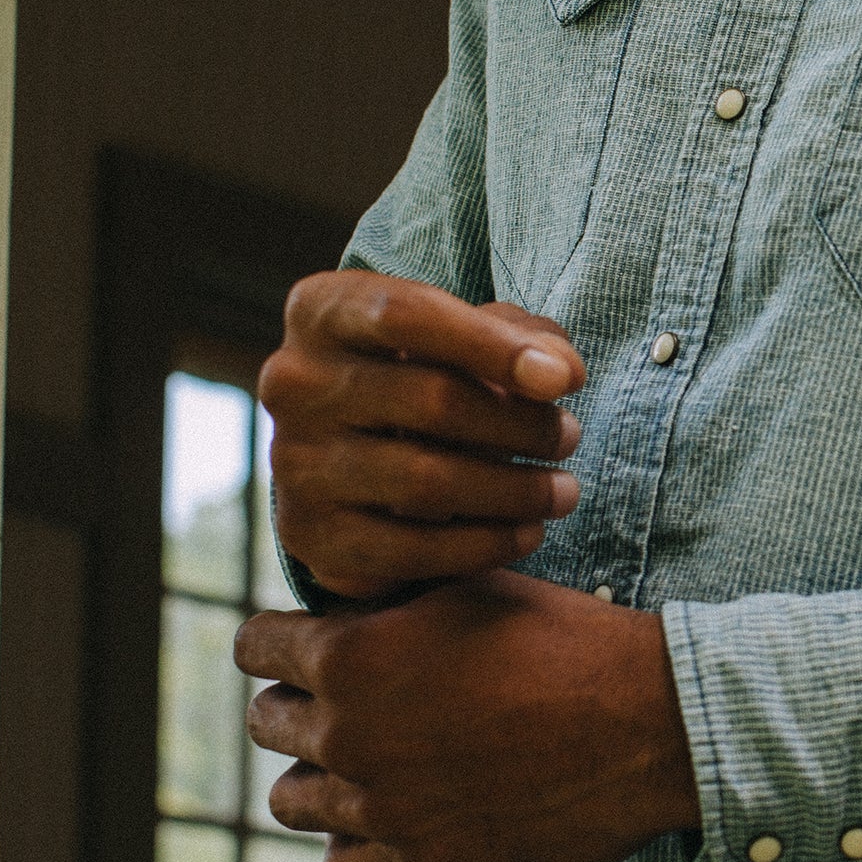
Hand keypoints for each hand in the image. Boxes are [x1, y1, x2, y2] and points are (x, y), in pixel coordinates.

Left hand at [236, 571, 700, 861]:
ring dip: (322, 775)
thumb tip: (347, 604)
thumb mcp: (473, 589)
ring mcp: (382, 807)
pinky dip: (356, 837)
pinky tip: (399, 809)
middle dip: (301, 703)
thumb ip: (393, 601)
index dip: (283, 638)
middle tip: (358, 697)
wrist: (649, 724)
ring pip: (292, 800)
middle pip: (266, 722)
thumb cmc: (569, 642)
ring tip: (375, 757)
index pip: (254, 646)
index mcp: (353, 655)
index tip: (312, 642)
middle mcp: (350, 734)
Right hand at [259, 271, 588, 600]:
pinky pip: (408, 550)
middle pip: (431, 401)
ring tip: (563, 491)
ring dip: (514, 492)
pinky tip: (527, 533)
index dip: (495, 347)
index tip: (566, 381)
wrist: (348, 450)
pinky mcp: (308, 534)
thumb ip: (520, 335)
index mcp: (323, 310)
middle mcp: (292, 382)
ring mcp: (293, 462)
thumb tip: (560, 372)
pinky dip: (482, 546)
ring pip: (425, 482)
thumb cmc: (424, 371)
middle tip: (569, 437)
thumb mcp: (465, 333)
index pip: (409, 316)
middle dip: (521, 426)